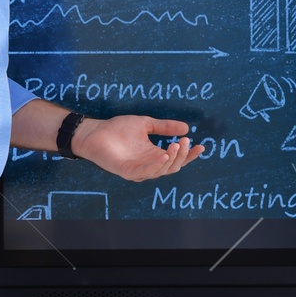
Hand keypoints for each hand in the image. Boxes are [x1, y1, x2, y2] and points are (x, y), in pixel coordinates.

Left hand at [71, 115, 204, 181]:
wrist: (94, 131)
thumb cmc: (117, 129)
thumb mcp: (146, 124)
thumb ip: (164, 127)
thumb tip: (186, 127)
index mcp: (154, 155)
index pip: (176, 158)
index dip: (189, 155)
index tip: (201, 146)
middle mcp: (148, 165)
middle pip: (172, 166)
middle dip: (182, 155)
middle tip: (185, 141)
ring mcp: (138, 170)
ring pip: (161, 170)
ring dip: (171, 159)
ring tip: (176, 145)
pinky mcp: (127, 172)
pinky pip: (145, 172)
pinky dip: (156, 165)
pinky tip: (163, 155)